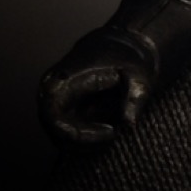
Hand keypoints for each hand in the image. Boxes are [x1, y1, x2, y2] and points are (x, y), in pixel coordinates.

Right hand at [38, 29, 152, 146]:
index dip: (78, 134)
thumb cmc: (127, 61)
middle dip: (85, 142)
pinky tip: (108, 133)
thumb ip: (135, 99)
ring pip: (59, 137)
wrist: (119, 47)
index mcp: (64, 80)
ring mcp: (53, 101)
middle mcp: (51, 91)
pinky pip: (66, 134)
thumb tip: (129, 123)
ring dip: (86, 144)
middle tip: (114, 135)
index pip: (54, 118)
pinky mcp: (61, 109)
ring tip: (114, 132)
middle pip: (55, 132)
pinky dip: (87, 141)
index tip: (111, 132)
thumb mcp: (140, 77)